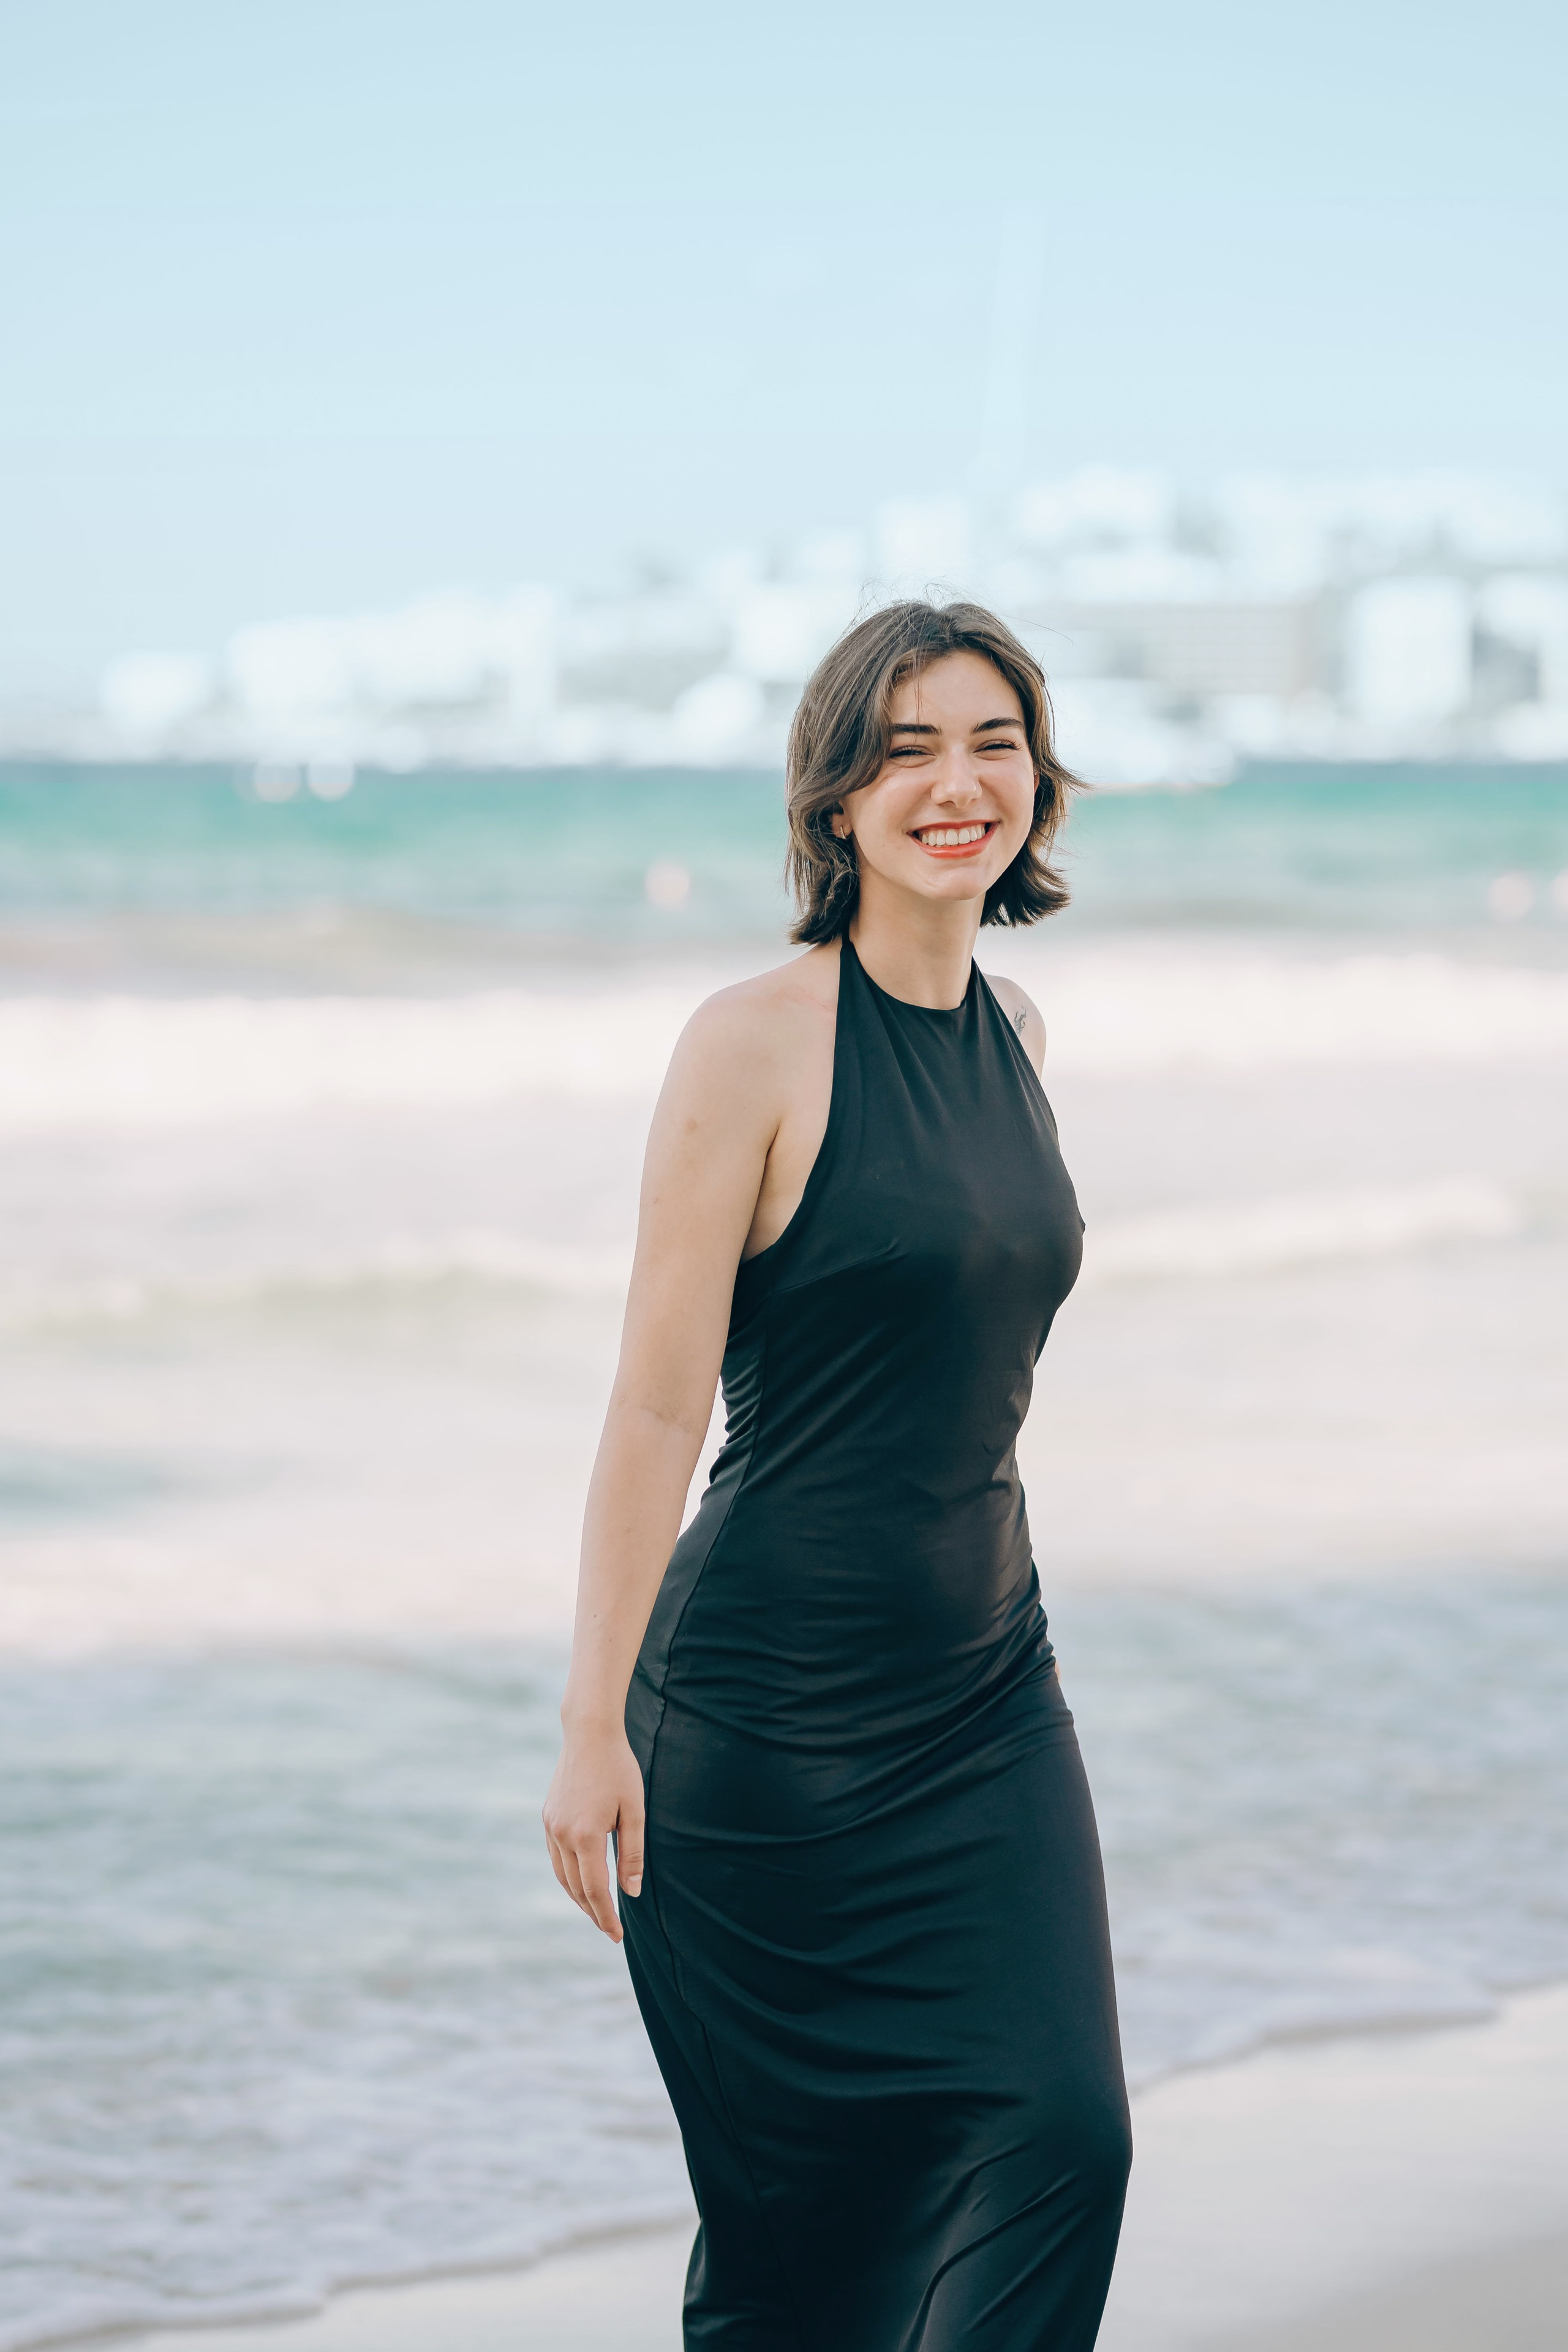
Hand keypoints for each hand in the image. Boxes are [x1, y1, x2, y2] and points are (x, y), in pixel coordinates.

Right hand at [542, 1725, 645, 1942]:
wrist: (589, 1734)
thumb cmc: (619, 1770)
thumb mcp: (634, 1811)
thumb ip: (632, 1854)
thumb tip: (631, 1892)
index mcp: (585, 1836)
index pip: (595, 1890)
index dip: (606, 1916)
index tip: (617, 1936)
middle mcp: (561, 1834)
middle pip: (576, 1888)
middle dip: (593, 1912)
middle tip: (610, 1930)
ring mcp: (550, 1826)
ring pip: (561, 1876)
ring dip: (578, 1897)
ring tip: (597, 1911)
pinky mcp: (547, 1817)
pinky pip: (555, 1857)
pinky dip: (567, 1875)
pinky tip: (581, 1881)